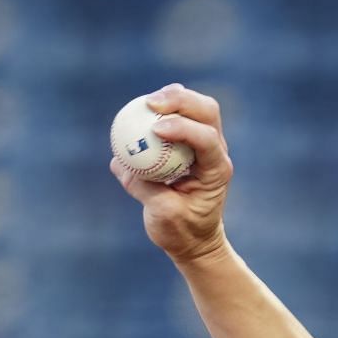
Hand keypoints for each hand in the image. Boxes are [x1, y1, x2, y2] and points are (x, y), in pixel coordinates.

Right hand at [109, 83, 233, 264]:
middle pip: (206, 111)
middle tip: (151, 103)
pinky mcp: (188, 145)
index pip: (206, 139)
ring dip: (173, 98)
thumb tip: (120, 161)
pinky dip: (162, 109)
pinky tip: (143, 107)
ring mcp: (204, 146)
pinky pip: (178, 117)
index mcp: (216, 170)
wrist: (193, 239)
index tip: (156, 129)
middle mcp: (215, 153)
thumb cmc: (182, 231)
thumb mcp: (163, 215)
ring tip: (148, 101)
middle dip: (180, 100)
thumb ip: (144, 188)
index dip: (182, 128)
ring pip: (197, 108)